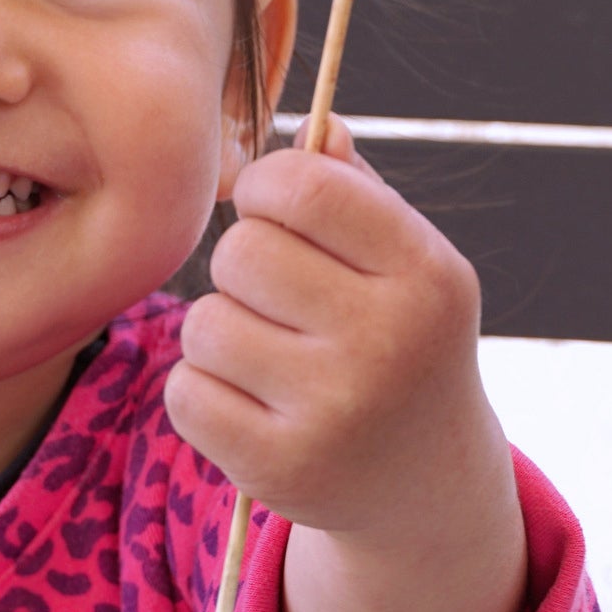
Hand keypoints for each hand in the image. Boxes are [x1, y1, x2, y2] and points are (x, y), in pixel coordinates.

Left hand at [164, 115, 506, 542]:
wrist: (425, 484)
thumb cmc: (397, 341)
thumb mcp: (403, 263)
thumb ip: (352, 189)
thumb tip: (313, 128)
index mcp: (426, 275)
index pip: (302, 185)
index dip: (264, 187)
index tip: (271, 209)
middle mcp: (388, 343)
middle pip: (241, 252)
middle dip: (243, 267)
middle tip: (278, 300)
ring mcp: (334, 413)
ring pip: (204, 324)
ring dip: (220, 334)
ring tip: (270, 359)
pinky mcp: (280, 469)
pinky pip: (185, 392)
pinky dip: (203, 394)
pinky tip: (253, 406)